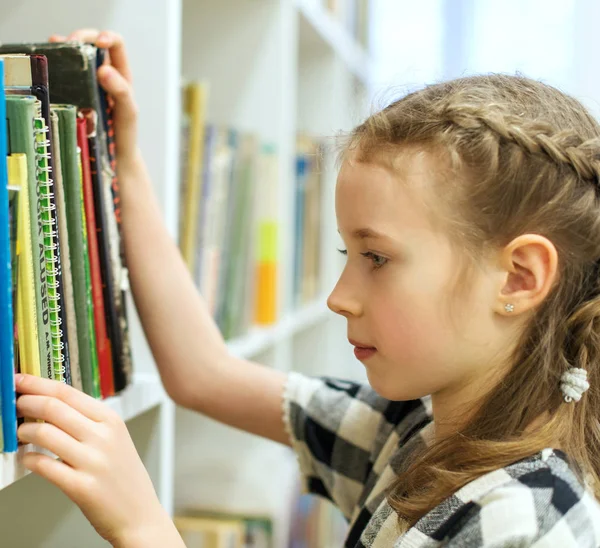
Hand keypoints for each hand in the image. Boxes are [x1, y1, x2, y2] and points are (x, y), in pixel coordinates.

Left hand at [15, 374, 167, 544]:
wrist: (139, 514)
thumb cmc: (123, 476)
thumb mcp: (115, 439)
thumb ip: (88, 421)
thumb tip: (51, 402)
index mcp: (111, 420)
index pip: (68, 392)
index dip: (38, 384)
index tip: (21, 380)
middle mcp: (103, 437)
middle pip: (53, 407)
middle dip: (26, 402)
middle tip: (15, 404)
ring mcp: (93, 461)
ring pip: (44, 433)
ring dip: (24, 431)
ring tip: (22, 434)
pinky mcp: (81, 487)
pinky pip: (43, 465)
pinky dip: (28, 459)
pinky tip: (28, 459)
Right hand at [49, 29, 139, 168]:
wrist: (113, 155)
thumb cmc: (124, 132)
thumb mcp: (128, 112)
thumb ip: (121, 91)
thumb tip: (103, 69)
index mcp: (121, 74)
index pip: (115, 44)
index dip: (106, 37)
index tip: (98, 42)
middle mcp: (103, 74)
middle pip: (91, 44)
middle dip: (80, 38)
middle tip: (68, 44)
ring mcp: (86, 83)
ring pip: (74, 55)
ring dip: (64, 48)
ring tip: (55, 49)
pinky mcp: (73, 93)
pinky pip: (63, 73)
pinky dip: (55, 63)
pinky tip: (49, 62)